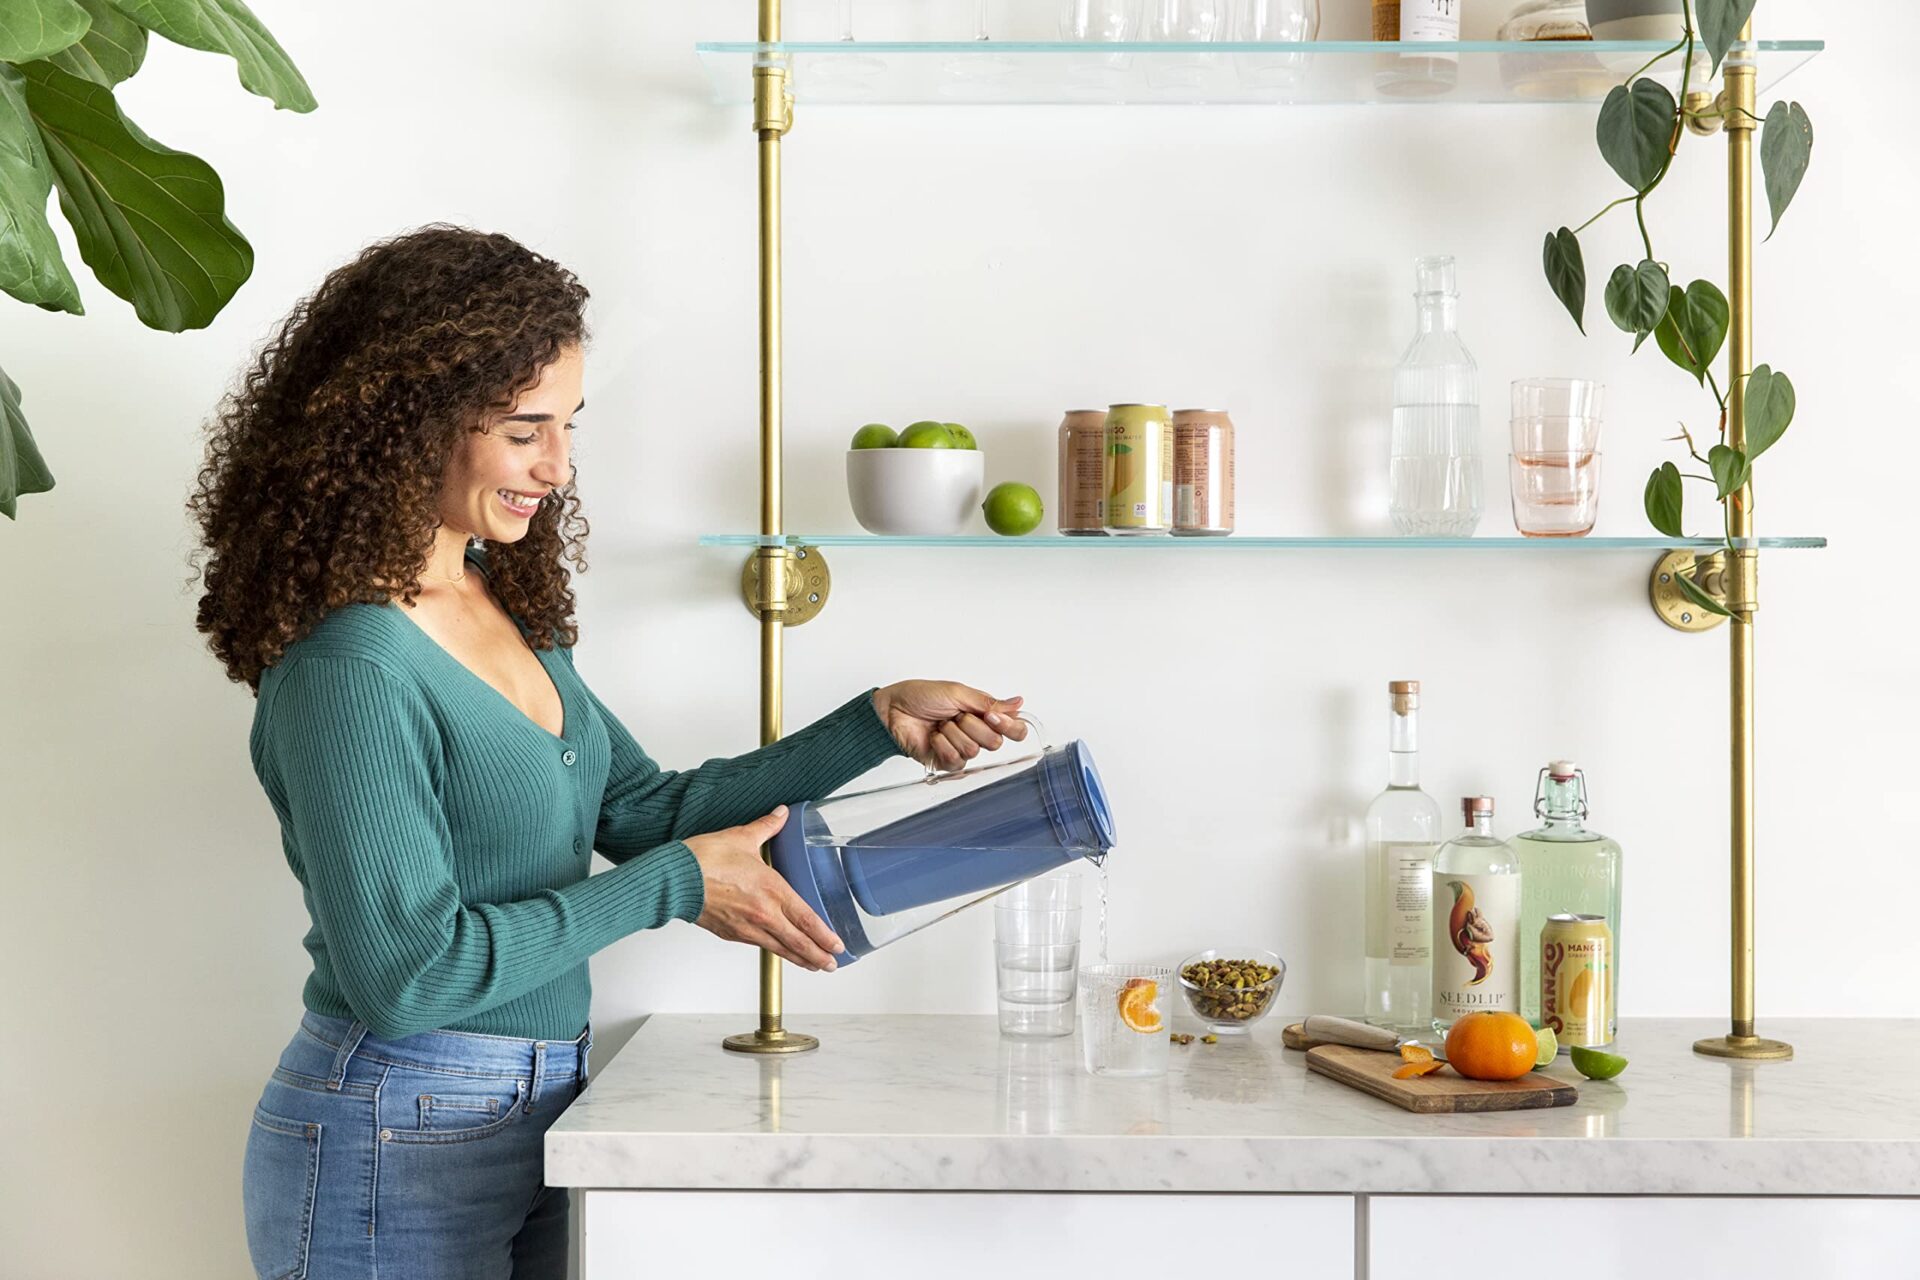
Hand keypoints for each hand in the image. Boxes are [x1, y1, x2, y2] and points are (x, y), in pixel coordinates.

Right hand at [686, 806, 843, 970]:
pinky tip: (780, 951)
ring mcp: (747, 927)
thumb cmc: (704, 859)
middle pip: (798, 941)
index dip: (825, 936)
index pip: (807, 919)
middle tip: (832, 964)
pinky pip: (759, 945)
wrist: (675, 879)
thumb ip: (768, 827)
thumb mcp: (742, 837)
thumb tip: (782, 814)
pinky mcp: (731, 933)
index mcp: (772, 890)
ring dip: (800, 959)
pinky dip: (775, 951)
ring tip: (813, 965)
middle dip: (818, 956)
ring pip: (780, 948)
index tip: (837, 945)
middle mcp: (763, 913)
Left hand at [871, 680, 1028, 772]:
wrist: (893, 710)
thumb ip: (989, 703)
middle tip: (956, 715)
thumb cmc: (921, 696)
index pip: (1015, 729)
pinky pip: (956, 760)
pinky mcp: (946, 763)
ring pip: (974, 750)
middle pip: (995, 742)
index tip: (992, 717)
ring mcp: (962, 749)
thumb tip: (1018, 703)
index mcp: (984, 715)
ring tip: (941, 724)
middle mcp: (976, 733)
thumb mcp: (958, 692)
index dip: (1010, 726)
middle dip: (973, 726)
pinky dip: (942, 744)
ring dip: (954, 733)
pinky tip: (934, 737)